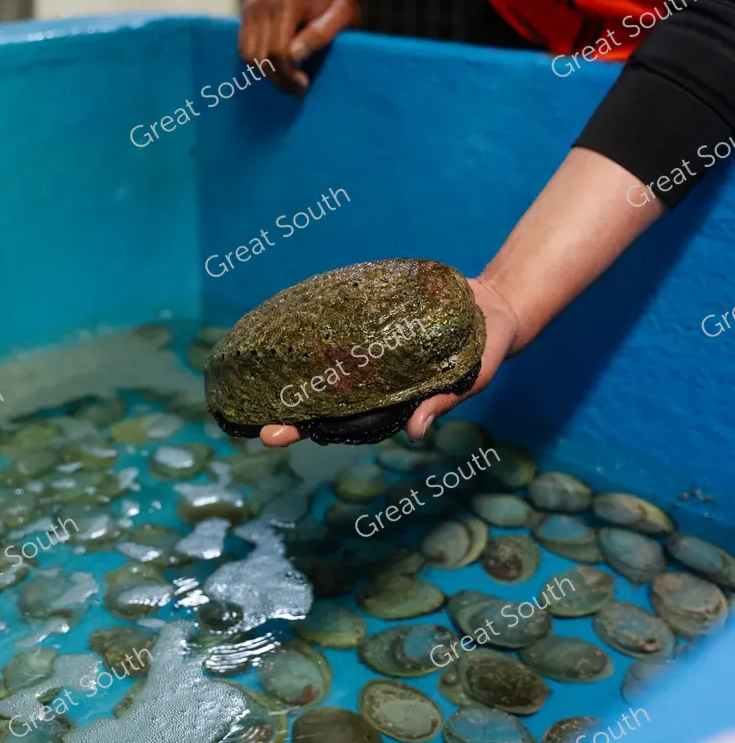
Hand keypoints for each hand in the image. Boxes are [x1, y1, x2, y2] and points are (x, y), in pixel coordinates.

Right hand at [237, 0, 359, 96]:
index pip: (278, 50)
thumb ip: (321, 33)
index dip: (289, 74)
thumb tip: (295, 54)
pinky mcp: (248, 10)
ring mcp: (253, 4)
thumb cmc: (337, 4)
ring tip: (288, 79)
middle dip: (278, 77)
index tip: (304, 84)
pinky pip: (244, 47)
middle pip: (260, 55)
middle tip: (297, 88)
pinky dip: (258, 62)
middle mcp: (265, 0)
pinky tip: (278, 65)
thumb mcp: (342, 15)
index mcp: (287, 1)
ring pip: (248, 54)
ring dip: (266, 73)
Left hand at [259, 276, 519, 447]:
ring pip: (323, 362)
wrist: (492, 308)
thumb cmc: (484, 352)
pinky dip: (314, 327)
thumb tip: (414, 431)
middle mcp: (372, 379)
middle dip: (284, 406)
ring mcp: (369, 350)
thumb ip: (441, 401)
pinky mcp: (372, 317)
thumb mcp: (469, 379)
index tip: (269, 434)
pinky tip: (285, 322)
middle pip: (319, 397)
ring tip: (254, 365)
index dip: (303, 428)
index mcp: (390, 400)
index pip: (339, 421)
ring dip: (292, 365)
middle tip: (250, 416)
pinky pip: (338, 325)